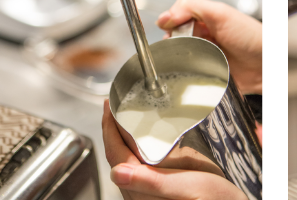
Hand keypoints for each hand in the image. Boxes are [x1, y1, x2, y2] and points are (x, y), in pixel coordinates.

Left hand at [102, 100, 246, 199]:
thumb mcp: (187, 187)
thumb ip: (152, 182)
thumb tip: (118, 173)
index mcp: (141, 191)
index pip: (115, 153)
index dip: (109, 127)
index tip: (109, 105)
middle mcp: (139, 196)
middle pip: (117, 157)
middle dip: (114, 130)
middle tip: (116, 107)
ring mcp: (148, 197)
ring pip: (126, 164)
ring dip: (123, 141)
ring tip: (126, 120)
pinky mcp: (158, 196)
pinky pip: (138, 171)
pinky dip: (135, 152)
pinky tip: (143, 145)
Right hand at [156, 0, 261, 93]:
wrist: (268, 65)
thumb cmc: (251, 37)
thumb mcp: (220, 13)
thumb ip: (191, 7)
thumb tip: (165, 17)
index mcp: (205, 19)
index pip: (176, 18)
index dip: (169, 23)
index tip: (167, 28)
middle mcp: (203, 37)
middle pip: (174, 38)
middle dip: (172, 42)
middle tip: (179, 45)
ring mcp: (205, 57)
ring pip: (178, 57)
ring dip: (177, 58)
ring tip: (186, 58)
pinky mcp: (207, 75)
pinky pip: (188, 75)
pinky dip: (184, 74)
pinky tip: (187, 72)